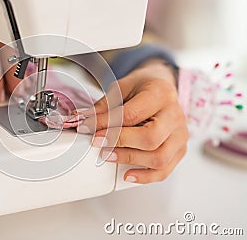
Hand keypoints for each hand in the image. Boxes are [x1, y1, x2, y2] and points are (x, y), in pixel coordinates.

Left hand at [77, 59, 188, 183]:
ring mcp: (180, 134)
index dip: (107, 125)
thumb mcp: (122, 88)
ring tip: (108, 156)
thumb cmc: (143, 87)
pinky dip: (145, 176)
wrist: (163, 88)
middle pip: (150, 138)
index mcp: (161, 93)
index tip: (87, 128)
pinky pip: (165, 170)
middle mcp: (175, 115)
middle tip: (98, 143)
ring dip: (129, 160)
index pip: (132, 115)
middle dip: (119, 143)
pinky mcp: (180, 149)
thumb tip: (83, 119)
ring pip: (159, 157)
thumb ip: (104, 106)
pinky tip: (127, 175)